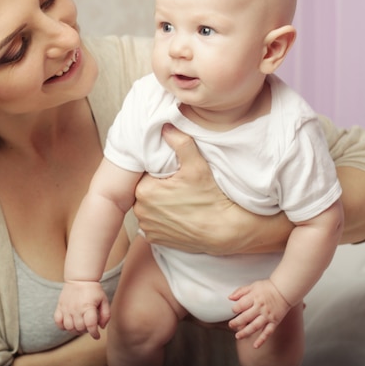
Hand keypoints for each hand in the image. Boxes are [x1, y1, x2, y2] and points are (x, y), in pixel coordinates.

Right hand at [54, 281, 109, 339]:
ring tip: (80, 325)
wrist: (80, 278)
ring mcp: (66, 308)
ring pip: (69, 328)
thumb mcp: (104, 300)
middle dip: (86, 331)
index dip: (94, 334)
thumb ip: (106, 315)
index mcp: (88, 307)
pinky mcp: (60, 307)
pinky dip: (62, 326)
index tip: (97, 335)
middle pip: (80, 328)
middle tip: (89, 326)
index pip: (90, 326)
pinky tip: (69, 324)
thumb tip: (101, 327)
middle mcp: (76, 309)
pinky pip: (58, 322)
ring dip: (76, 330)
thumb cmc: (93, 290)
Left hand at [133, 124, 239, 253]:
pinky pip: (153, 224)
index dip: (160, 173)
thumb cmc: (210, 197)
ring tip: (179, 201)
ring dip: (158, 204)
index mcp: (144, 190)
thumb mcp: (196, 165)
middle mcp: (140, 211)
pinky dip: (161, 219)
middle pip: (145, 190)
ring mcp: (147, 227)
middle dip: (158, 187)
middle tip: (178, 186)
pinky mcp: (155, 239)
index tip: (174, 174)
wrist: (224, 231)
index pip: (146, 174)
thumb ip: (180, 142)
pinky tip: (177, 215)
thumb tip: (165, 126)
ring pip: (148, 207)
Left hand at [228, 279, 291, 348]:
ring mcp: (267, 316)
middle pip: (245, 317)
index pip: (241, 305)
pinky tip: (255, 345)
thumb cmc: (268, 287)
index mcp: (254, 297)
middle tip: (231, 325)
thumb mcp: (253, 286)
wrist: (284, 290)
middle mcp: (260, 307)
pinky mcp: (274, 322)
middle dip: (236, 323)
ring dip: (245, 333)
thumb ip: (240, 291)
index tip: (233, 311)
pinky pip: (267, 332)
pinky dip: (261, 340)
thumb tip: (230, 297)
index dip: (235, 309)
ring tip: (238, 336)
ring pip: (254, 327)